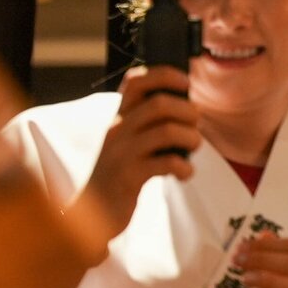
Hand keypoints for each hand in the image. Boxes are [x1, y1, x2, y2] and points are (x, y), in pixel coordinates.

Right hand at [79, 65, 199, 235]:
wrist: (92, 212)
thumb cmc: (121, 173)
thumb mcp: (130, 143)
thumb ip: (150, 125)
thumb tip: (190, 110)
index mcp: (119, 118)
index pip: (135, 81)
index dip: (164, 75)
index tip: (185, 82)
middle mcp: (118, 130)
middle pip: (159, 104)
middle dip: (188, 111)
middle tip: (194, 125)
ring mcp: (122, 153)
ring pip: (166, 131)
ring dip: (191, 138)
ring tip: (193, 148)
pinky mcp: (129, 177)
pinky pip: (167, 163)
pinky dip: (184, 167)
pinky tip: (184, 174)